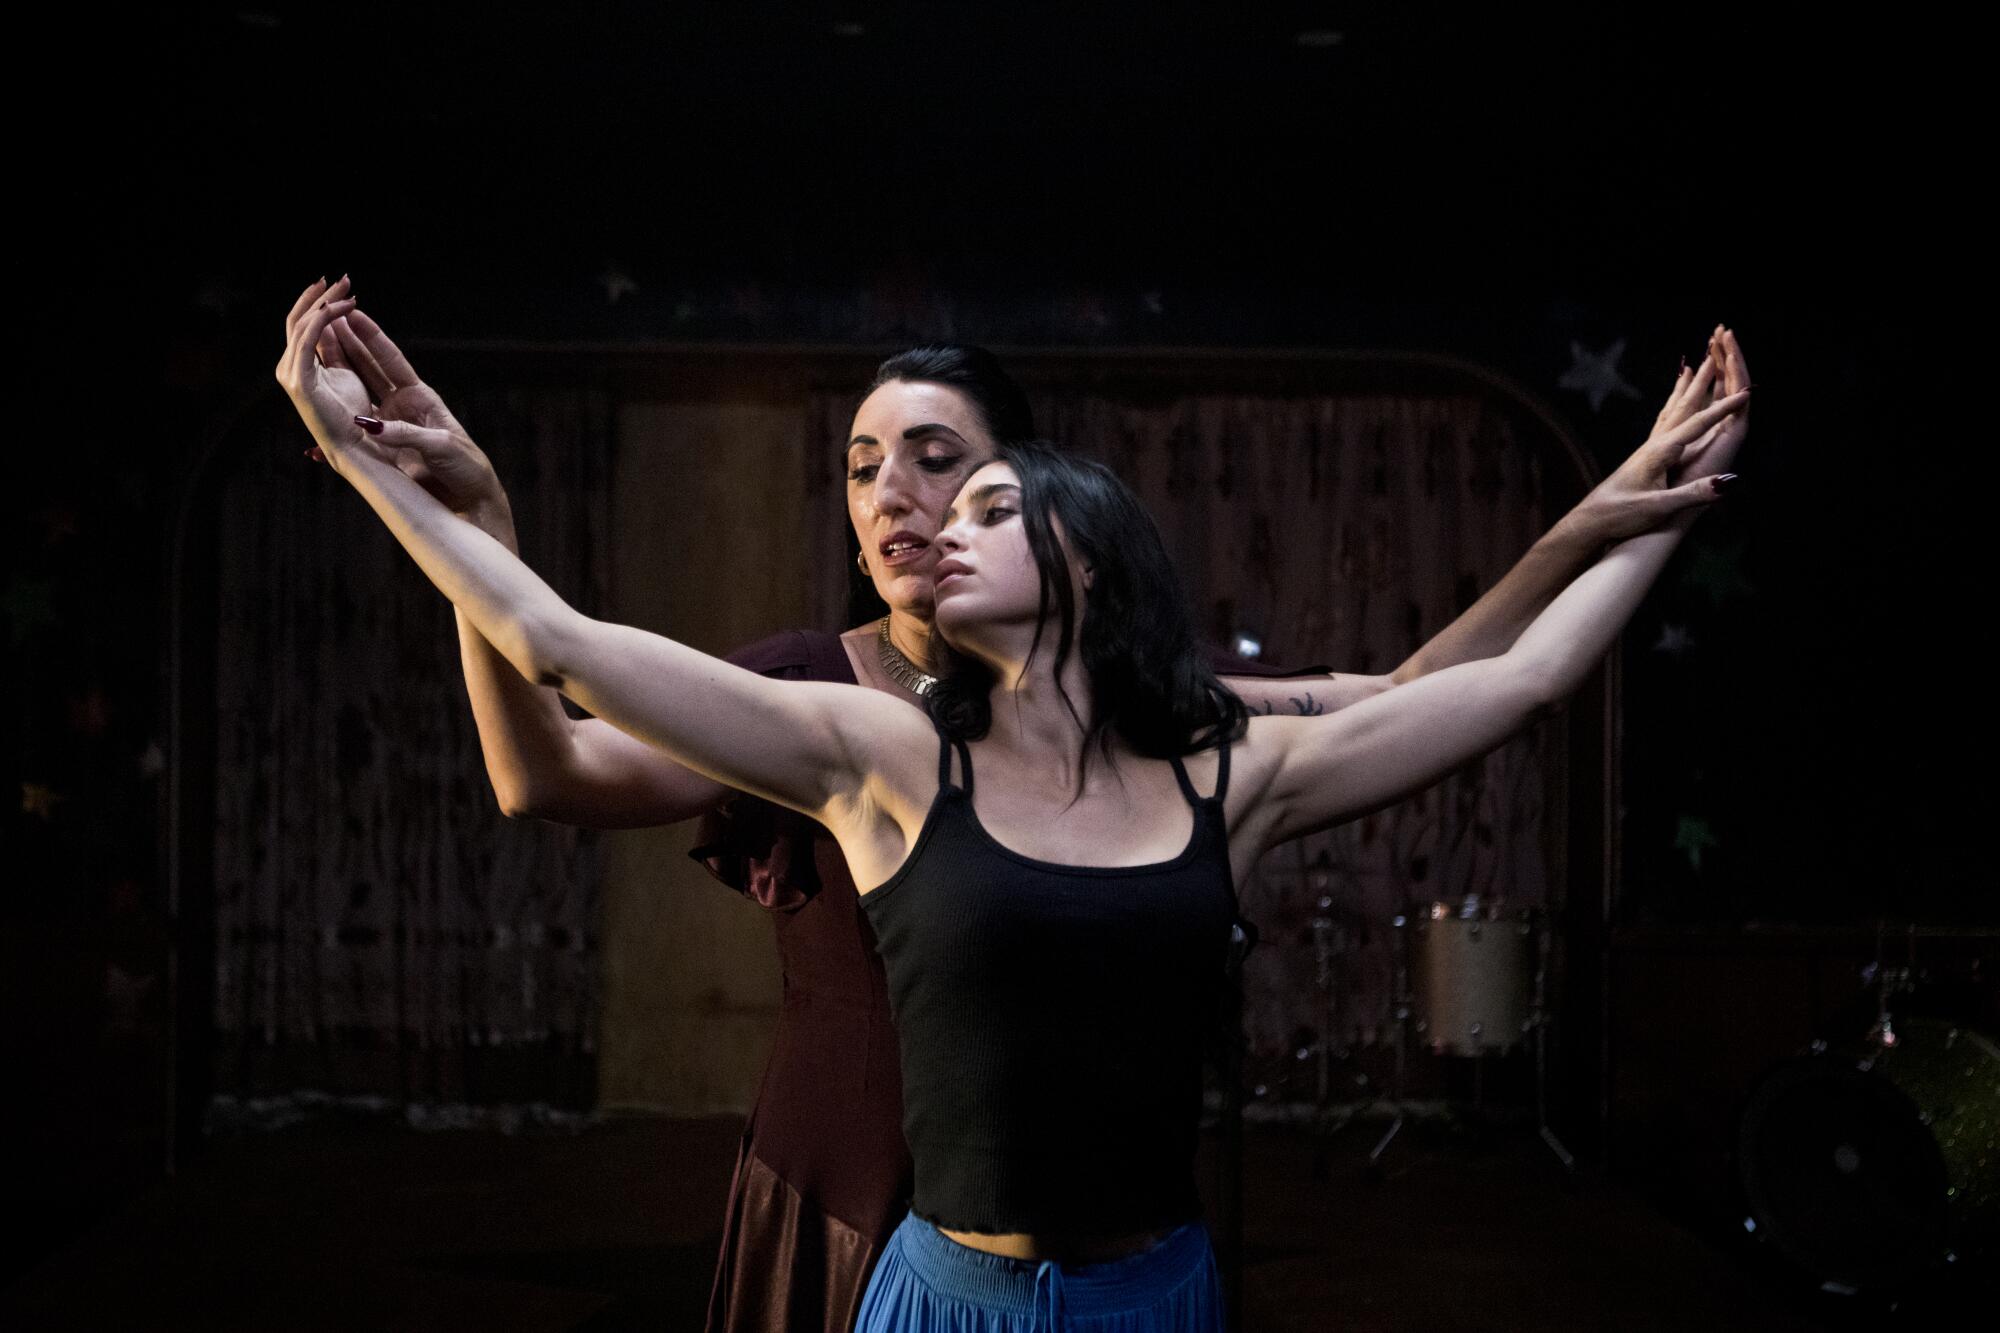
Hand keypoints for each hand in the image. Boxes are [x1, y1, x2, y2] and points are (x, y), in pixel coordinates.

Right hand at [275, 276, 370, 460]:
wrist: (358, 450)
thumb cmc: (358, 418)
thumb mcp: (347, 374)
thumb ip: (335, 348)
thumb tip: (334, 320)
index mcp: (302, 365)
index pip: (306, 325)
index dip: (320, 303)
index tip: (339, 285)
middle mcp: (292, 366)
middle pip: (301, 320)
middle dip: (321, 297)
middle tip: (343, 278)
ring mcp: (293, 373)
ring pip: (303, 325)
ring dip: (325, 303)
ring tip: (346, 288)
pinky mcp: (300, 381)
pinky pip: (308, 339)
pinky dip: (322, 320)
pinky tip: (339, 307)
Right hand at [311, 303, 519, 548]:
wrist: (470, 500)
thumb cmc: (466, 468)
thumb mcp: (439, 446)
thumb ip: (407, 434)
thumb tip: (370, 425)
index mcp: (420, 397)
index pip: (391, 360)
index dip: (371, 337)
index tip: (353, 313)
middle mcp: (403, 406)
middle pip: (370, 369)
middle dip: (348, 343)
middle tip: (326, 319)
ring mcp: (392, 423)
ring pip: (359, 391)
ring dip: (339, 369)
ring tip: (317, 347)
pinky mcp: (385, 445)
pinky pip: (356, 425)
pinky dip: (338, 416)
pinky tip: (319, 405)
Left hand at [1565, 324, 1750, 544]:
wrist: (1589, 522)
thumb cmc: (1622, 515)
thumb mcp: (1660, 507)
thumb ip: (1693, 494)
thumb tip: (1728, 482)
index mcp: (1661, 451)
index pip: (1698, 423)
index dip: (1724, 408)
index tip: (1747, 392)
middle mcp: (1654, 443)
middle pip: (1684, 405)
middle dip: (1703, 380)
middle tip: (1715, 352)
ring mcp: (1647, 448)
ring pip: (1672, 410)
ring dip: (1686, 387)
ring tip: (1691, 366)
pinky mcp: (1643, 456)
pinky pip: (1663, 422)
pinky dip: (1673, 405)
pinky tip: (1673, 404)